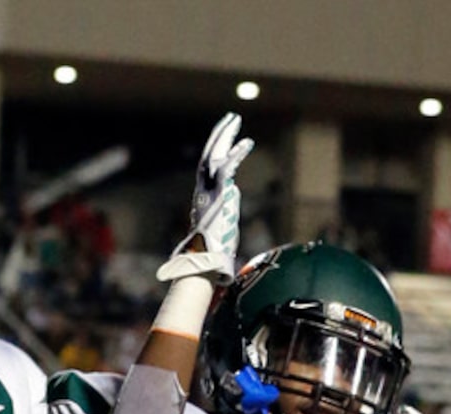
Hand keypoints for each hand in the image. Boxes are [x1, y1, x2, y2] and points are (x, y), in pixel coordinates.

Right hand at [157, 113, 252, 283]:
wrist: (207, 259)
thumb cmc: (215, 248)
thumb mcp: (223, 219)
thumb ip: (228, 201)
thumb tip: (234, 191)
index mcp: (203, 195)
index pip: (208, 165)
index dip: (217, 148)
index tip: (227, 136)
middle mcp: (203, 189)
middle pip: (209, 154)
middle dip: (220, 134)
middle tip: (231, 118)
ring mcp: (209, 191)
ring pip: (214, 155)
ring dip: (225, 136)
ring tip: (235, 120)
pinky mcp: (218, 194)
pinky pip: (226, 168)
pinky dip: (237, 154)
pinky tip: (247, 143)